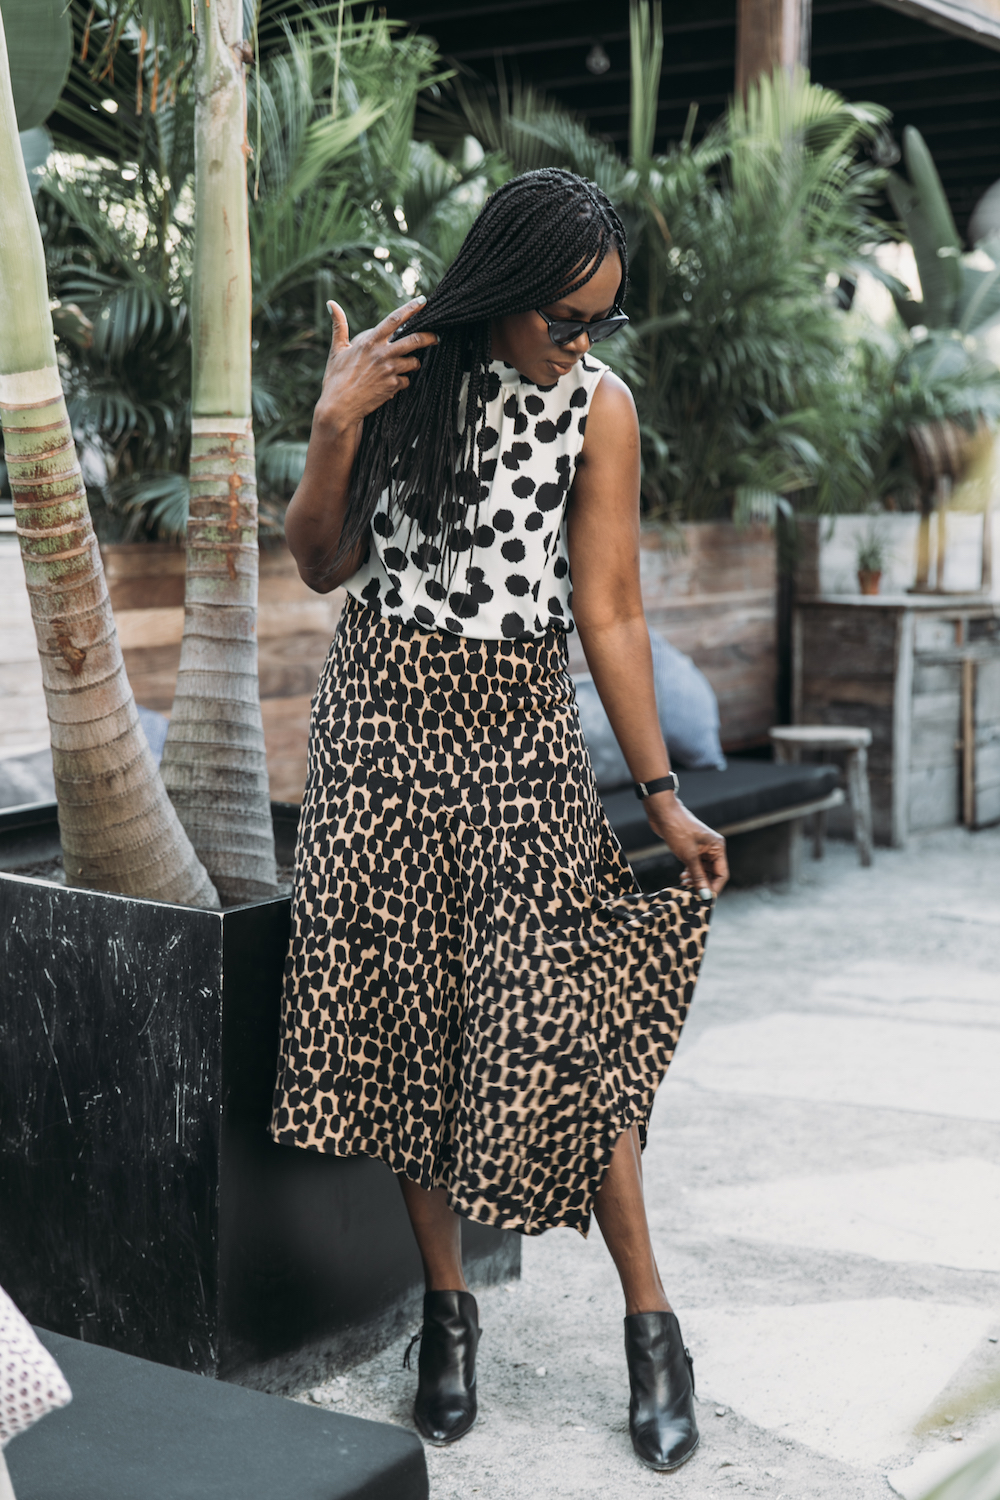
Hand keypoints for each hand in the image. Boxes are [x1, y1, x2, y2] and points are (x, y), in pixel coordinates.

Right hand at [312, 297, 437, 437]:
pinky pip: (406, 380)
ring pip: (413, 362)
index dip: (410, 308)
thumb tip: (331, 303)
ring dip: (414, 363)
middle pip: (414, 341)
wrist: (339, 407)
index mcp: (369, 342)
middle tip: (436, 337)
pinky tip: (393, 384)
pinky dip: (403, 381)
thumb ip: (339, 326)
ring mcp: (389, 371)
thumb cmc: (336, 378)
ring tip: (409, 365)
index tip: (423, 301)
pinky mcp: (392, 386)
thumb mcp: (336, 350)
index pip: (394, 319)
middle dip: (429, 337)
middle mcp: (382, 354)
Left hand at [643, 792, 727, 898]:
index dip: (714, 888)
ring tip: (684, 885)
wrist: (663, 814)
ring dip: (696, 880)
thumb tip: (705, 895)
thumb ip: (698, 876)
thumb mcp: (689, 856)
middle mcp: (713, 848)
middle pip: (713, 874)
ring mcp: (702, 849)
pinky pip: (695, 866)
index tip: (704, 899)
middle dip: (703, 885)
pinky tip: (683, 877)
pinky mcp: (692, 849)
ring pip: (703, 871)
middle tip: (691, 894)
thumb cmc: (678, 830)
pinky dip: (690, 873)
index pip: (722, 874)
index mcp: (718, 848)